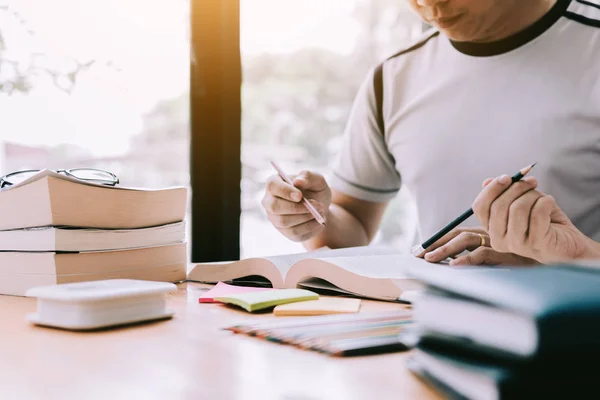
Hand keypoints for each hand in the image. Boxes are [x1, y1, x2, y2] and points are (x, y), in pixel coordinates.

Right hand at [262, 170, 330, 241]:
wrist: (321, 207)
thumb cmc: (315, 190)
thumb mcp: (317, 180)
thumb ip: (309, 176)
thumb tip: (298, 181)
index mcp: (275, 183)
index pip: (272, 186)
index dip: (285, 191)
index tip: (300, 196)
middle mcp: (269, 201)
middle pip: (274, 206)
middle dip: (297, 207)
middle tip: (317, 205)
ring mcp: (275, 218)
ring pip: (284, 221)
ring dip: (306, 217)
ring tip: (321, 211)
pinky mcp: (284, 231)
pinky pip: (293, 232)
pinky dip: (309, 227)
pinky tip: (319, 221)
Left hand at [420, 227, 537, 265]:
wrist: (554, 254)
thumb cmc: (527, 255)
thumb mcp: (501, 254)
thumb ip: (480, 253)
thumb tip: (456, 262)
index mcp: (486, 231)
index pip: (457, 233)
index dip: (438, 239)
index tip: (419, 250)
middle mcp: (490, 234)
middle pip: (458, 234)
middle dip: (436, 244)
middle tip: (418, 255)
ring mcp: (497, 242)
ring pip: (467, 241)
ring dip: (446, 250)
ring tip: (430, 259)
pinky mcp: (505, 252)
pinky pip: (483, 254)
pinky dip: (468, 260)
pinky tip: (455, 267)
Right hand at [472, 174, 599, 263]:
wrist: (569, 244)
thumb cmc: (544, 222)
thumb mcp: (522, 202)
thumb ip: (504, 194)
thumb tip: (486, 181)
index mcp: (491, 229)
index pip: (480, 207)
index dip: (492, 189)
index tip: (508, 177)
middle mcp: (499, 240)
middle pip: (498, 206)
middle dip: (517, 187)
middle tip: (532, 182)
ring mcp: (516, 244)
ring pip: (517, 208)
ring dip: (533, 195)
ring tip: (543, 198)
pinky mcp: (535, 244)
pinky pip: (537, 213)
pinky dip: (546, 202)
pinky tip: (550, 204)